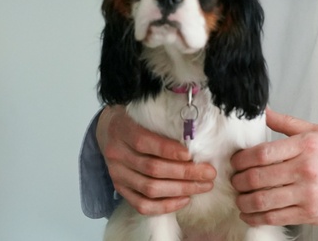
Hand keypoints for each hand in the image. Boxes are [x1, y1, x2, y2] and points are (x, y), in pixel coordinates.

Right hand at [95, 105, 215, 214]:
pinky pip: (142, 205)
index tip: (191, 154)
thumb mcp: (143, 112)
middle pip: (152, 169)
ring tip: (203, 186)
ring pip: (150, 189)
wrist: (108, 129)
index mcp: (122, 129)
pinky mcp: (120, 189)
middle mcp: (116, 154)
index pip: (144, 142)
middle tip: (209, 173)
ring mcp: (117, 174)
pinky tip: (184, 200)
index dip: (168, 150)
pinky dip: (165, 206)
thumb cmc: (134, 119)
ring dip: (181, 190)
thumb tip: (196, 134)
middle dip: (185, 173)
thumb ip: (163, 121)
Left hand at [230, 110, 317, 226]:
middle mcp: (305, 170)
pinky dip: (256, 217)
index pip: (261, 153)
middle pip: (258, 177)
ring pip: (262, 200)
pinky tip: (250, 213)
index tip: (236, 162)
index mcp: (305, 146)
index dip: (241, 159)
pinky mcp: (310, 213)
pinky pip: (275, 217)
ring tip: (240, 198)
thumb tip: (263, 112)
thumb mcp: (317, 131)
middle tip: (234, 180)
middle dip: (238, 181)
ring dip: (243, 200)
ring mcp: (307, 194)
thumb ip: (287, 123)